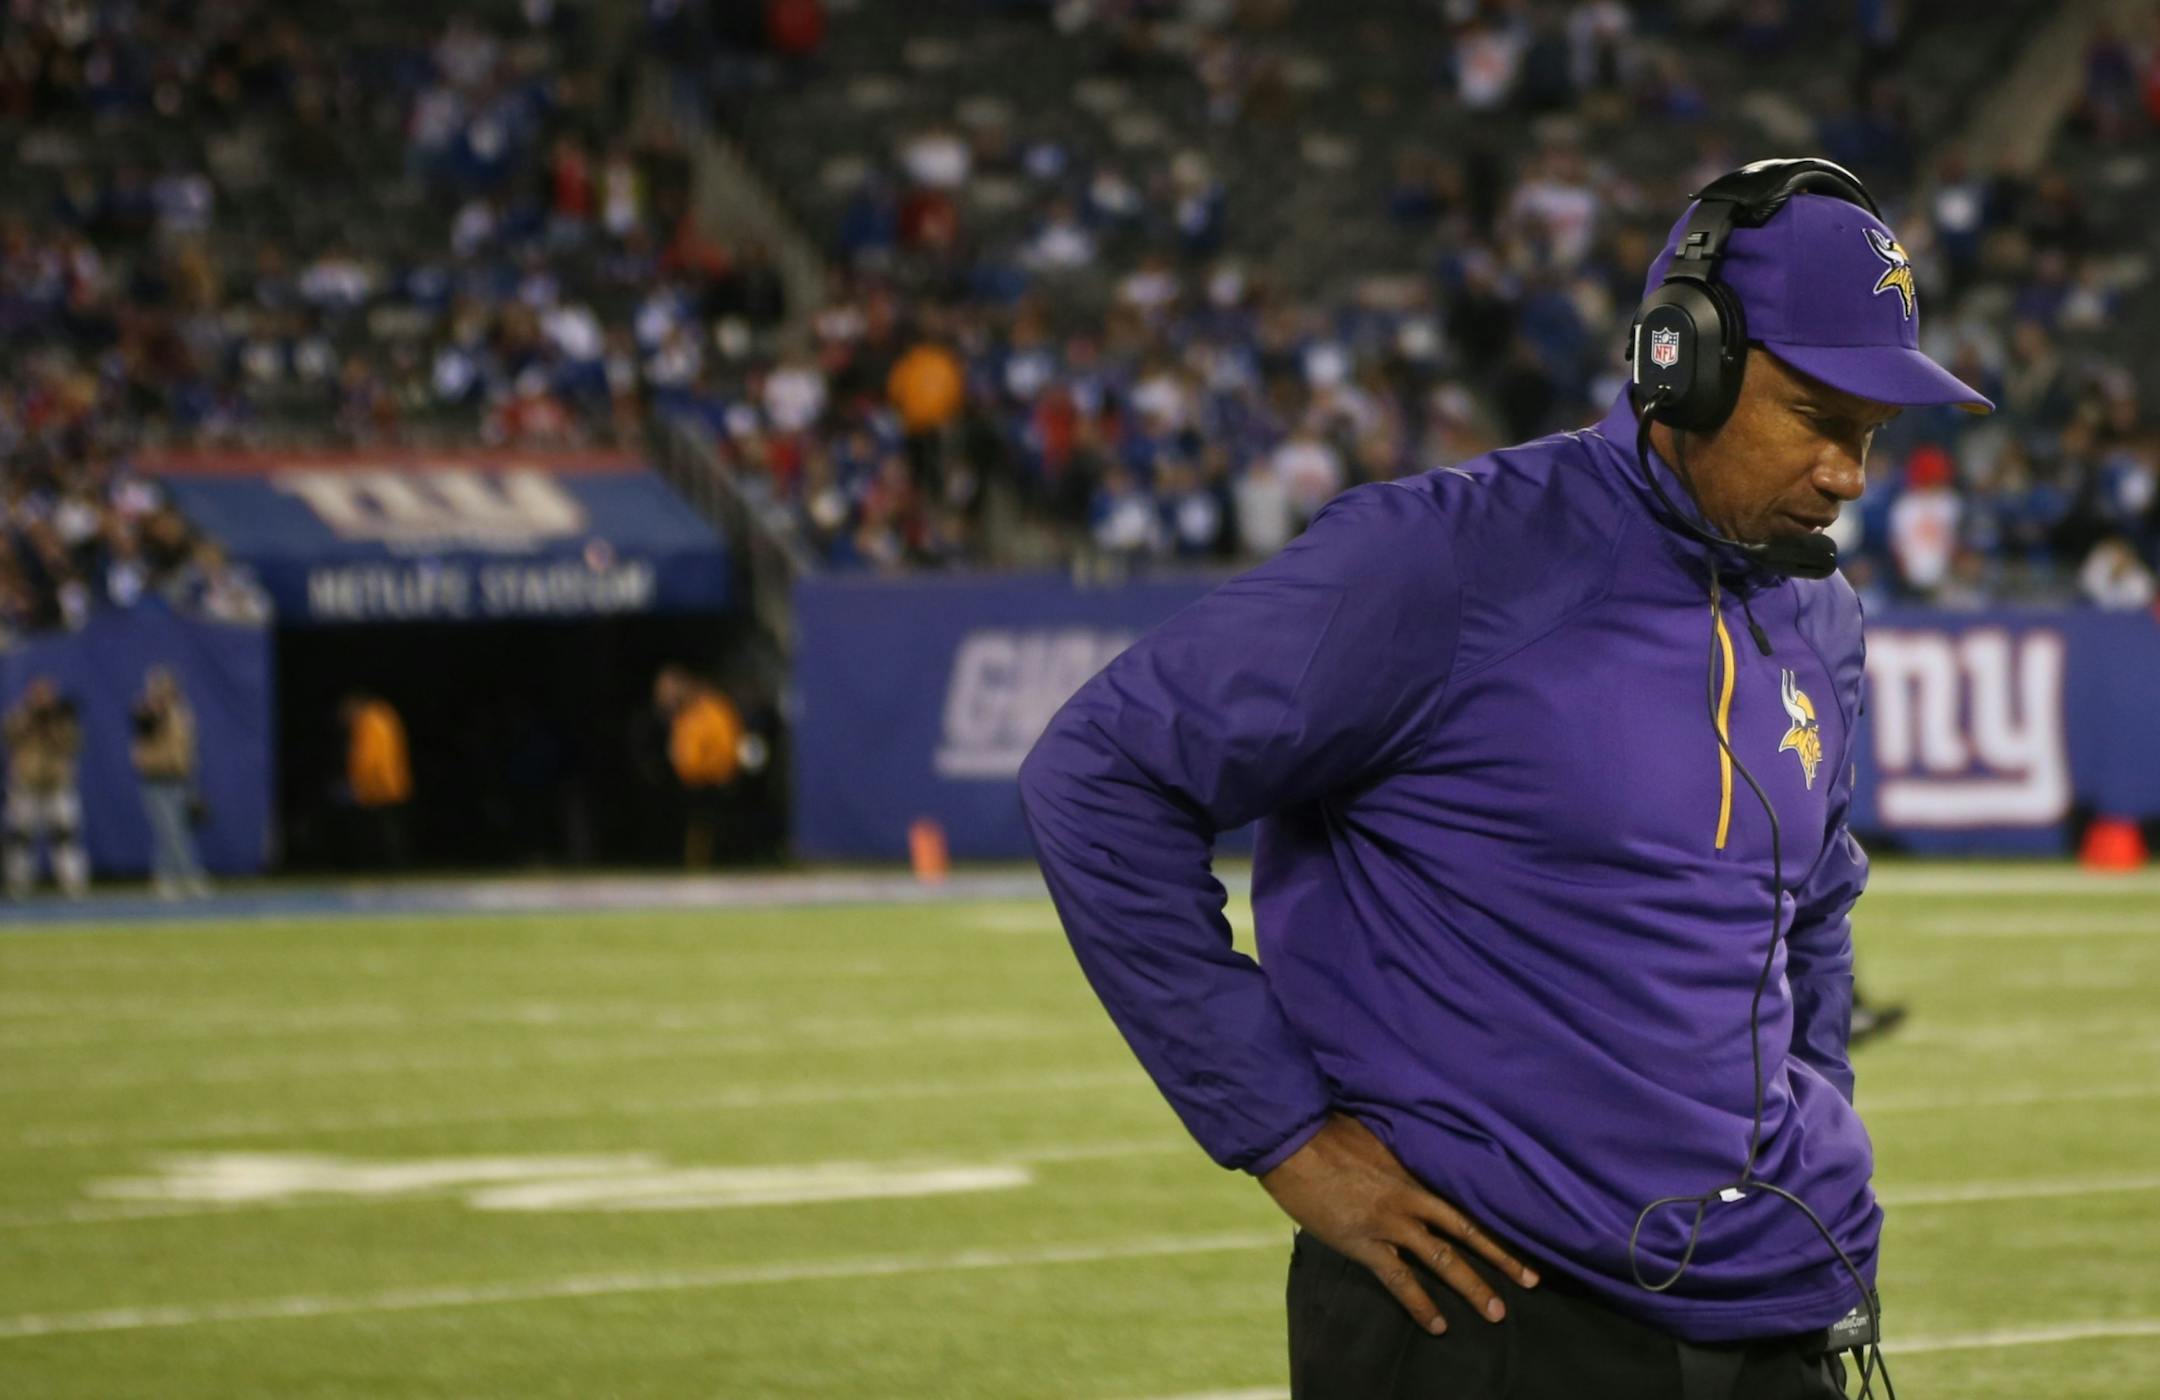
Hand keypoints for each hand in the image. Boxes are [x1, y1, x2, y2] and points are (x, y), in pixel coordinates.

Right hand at [1259, 1113, 1537, 1334]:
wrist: (1291, 1143)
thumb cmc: (1326, 1130)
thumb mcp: (1372, 1132)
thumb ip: (1395, 1149)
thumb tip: (1408, 1150)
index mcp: (1412, 1171)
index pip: (1461, 1198)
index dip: (1490, 1216)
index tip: (1521, 1228)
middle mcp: (1409, 1199)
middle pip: (1465, 1231)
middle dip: (1500, 1258)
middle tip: (1531, 1281)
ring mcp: (1389, 1224)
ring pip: (1441, 1260)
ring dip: (1472, 1286)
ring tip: (1497, 1313)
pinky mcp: (1364, 1244)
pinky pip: (1400, 1281)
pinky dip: (1421, 1305)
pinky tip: (1438, 1326)